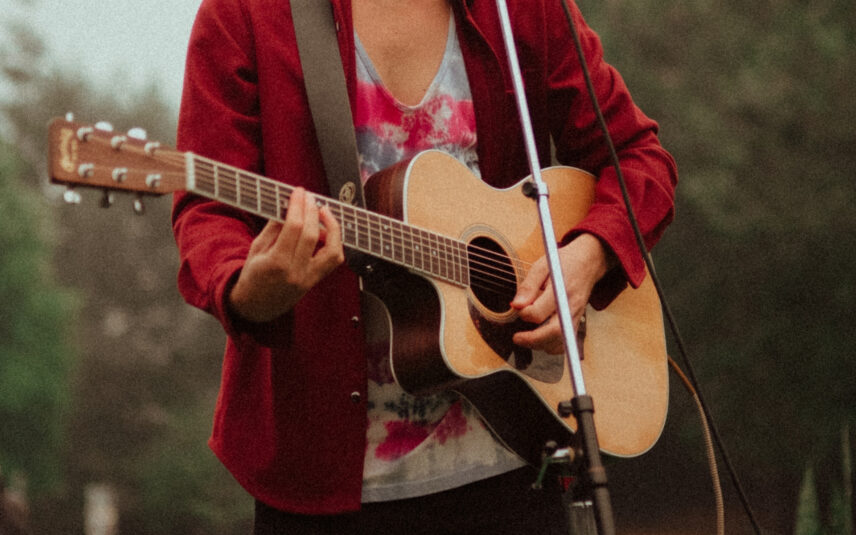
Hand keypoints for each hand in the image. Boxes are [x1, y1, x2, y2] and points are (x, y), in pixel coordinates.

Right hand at [228, 187, 344, 322]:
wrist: (256, 306)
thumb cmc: (253, 275)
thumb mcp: (256, 248)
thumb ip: (274, 227)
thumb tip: (290, 206)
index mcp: (276, 264)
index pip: (294, 228)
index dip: (298, 206)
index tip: (298, 192)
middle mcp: (295, 273)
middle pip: (312, 235)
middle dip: (312, 211)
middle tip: (308, 197)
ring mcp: (308, 279)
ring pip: (332, 251)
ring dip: (332, 228)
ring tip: (323, 212)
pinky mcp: (315, 281)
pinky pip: (333, 260)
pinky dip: (334, 242)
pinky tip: (326, 230)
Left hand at [510, 233, 611, 353]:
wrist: (587, 264)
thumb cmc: (562, 264)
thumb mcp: (541, 266)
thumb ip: (528, 286)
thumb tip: (515, 305)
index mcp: (560, 290)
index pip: (540, 311)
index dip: (525, 313)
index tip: (517, 307)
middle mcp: (571, 306)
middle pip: (554, 332)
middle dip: (532, 340)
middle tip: (516, 338)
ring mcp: (576, 317)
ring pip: (560, 342)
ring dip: (540, 345)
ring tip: (525, 337)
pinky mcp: (577, 323)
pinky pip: (565, 343)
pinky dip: (551, 346)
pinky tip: (539, 338)